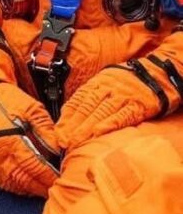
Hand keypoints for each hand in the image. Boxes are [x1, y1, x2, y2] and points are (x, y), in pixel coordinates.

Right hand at [0, 82, 59, 196]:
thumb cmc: (5, 100)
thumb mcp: (31, 108)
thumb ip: (46, 130)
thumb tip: (58, 151)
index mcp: (12, 140)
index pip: (36, 168)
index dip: (50, 176)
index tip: (62, 178)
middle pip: (25, 180)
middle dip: (41, 185)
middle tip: (54, 184)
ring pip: (13, 184)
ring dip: (29, 187)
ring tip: (42, 185)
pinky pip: (2, 180)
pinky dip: (15, 185)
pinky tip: (25, 181)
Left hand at [57, 54, 182, 151]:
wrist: (155, 73)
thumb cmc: (127, 81)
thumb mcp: (105, 82)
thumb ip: (90, 96)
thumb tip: (71, 113)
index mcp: (96, 83)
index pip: (78, 101)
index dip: (66, 118)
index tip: (58, 132)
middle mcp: (106, 88)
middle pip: (86, 108)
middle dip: (72, 126)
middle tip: (62, 140)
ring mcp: (121, 96)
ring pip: (100, 112)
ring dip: (86, 128)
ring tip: (75, 141)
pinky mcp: (137, 105)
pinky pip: (122, 115)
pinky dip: (109, 124)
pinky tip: (99, 132)